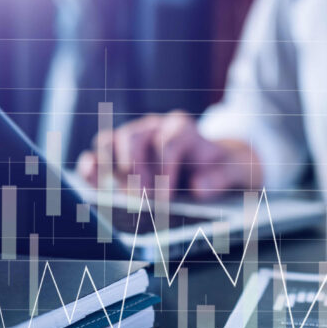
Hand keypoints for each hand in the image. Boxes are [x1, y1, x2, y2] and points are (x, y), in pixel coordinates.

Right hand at [76, 110, 260, 199]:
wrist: (216, 165)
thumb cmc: (224, 168)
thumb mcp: (236, 171)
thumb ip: (222, 177)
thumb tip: (198, 188)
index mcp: (182, 128)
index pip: (168, 140)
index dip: (165, 168)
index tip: (166, 198)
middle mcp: (153, 128)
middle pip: (133, 138)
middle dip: (136, 171)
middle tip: (140, 200)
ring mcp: (131, 140)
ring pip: (109, 142)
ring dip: (110, 169)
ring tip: (118, 198)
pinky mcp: (115, 155)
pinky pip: (95, 155)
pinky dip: (90, 169)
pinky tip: (93, 187)